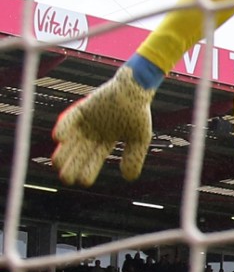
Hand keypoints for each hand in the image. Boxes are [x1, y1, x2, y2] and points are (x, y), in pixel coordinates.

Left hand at [53, 63, 158, 184]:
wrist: (137, 89)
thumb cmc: (139, 112)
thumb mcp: (139, 138)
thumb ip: (134, 156)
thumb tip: (129, 178)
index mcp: (106, 139)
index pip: (95, 158)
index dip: (89, 169)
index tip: (83, 182)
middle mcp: (93, 132)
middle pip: (80, 151)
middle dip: (73, 164)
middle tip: (66, 178)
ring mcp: (86, 121)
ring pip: (72, 139)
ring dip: (64, 151)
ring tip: (57, 163)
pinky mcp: (82, 109)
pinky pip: (70, 119)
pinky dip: (64, 127)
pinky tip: (59, 139)